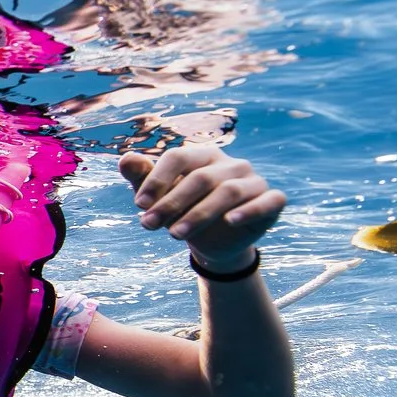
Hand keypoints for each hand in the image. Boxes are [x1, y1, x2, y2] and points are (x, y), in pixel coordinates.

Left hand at [122, 144, 285, 271]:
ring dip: (199, 214)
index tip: (138, 205)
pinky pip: (268, 201)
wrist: (214, 241)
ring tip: (174, 235)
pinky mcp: (272, 201)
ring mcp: (254, 181)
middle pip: (201, 178)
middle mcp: (231, 164)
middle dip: (171, 203)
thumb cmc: (183, 210)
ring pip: (229, 192)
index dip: (157, 180)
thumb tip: (124, 159)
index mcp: (203, 156)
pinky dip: (250, 210)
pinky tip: (230, 222)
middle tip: (148, 225)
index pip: (179, 157)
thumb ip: (142, 177)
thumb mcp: (159, 197)